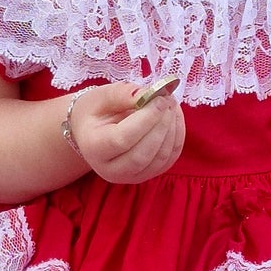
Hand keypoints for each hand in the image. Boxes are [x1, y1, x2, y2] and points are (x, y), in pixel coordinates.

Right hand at [63, 82, 185, 182]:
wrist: (93, 132)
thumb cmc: (96, 112)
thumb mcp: (101, 97)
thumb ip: (121, 94)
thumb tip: (148, 93)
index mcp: (93, 148)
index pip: (122, 139)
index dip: (145, 119)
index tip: (159, 99)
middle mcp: (110, 169)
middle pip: (143, 154)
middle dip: (161, 125)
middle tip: (169, 99)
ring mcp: (131, 177)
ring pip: (160, 158)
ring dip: (172, 129)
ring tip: (171, 104)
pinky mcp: (148, 175)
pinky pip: (170, 158)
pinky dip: (177, 136)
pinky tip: (174, 116)